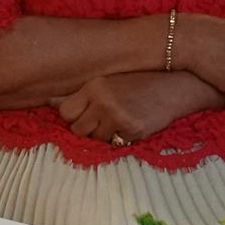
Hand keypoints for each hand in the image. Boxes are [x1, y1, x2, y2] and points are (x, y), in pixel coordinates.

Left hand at [52, 72, 216, 142]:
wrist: (175, 85)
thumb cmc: (137, 81)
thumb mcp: (106, 80)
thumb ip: (78, 93)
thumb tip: (48, 101)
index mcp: (94, 87)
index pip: (65, 112)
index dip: (72, 115)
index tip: (83, 112)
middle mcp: (104, 102)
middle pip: (77, 129)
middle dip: (86, 127)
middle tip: (101, 118)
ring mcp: (120, 119)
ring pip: (95, 139)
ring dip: (102, 134)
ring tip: (117, 120)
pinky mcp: (135, 132)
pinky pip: (114, 144)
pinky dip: (119, 138)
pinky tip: (128, 125)